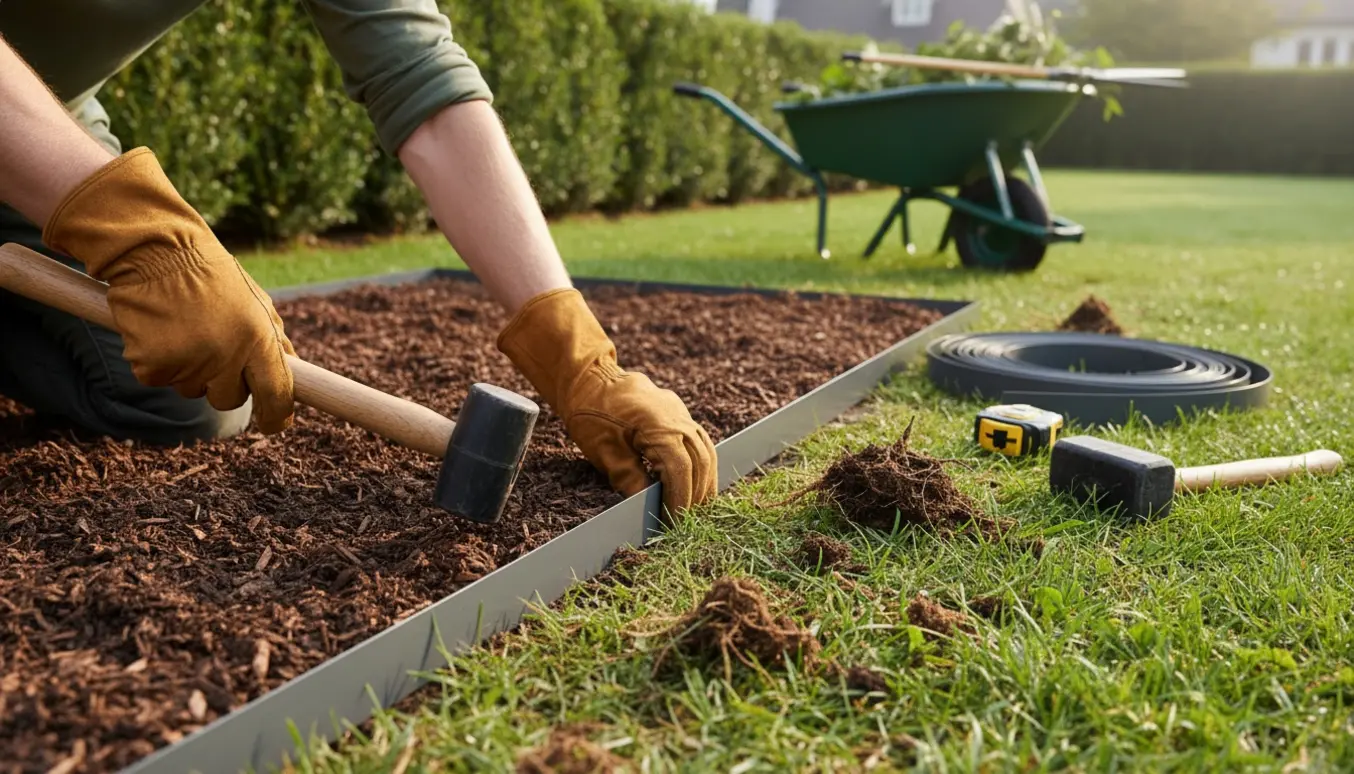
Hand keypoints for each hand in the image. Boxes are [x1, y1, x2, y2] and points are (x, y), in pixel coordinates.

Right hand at [42, 148, 296, 433]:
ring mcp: (188, 363)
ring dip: (190, 369)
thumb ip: (272, 340)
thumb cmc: (208, 275)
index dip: (276, 414)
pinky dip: (157, 362)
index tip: (275, 423)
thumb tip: (294, 374)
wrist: (153, 250)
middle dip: (224, 383)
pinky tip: (157, 329)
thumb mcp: (253, 301)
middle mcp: (226, 355)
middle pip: (231, 400)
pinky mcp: (151, 366)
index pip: (276, 394)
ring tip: (183, 327)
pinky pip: (160, 380)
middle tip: (211, 346)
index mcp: (258, 338)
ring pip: (193, 390)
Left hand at [497, 288, 716, 517]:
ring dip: (704, 481)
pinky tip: (695, 484)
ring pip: (705, 451)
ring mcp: (681, 413)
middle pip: (700, 461)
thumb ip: (630, 479)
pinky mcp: (680, 414)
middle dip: (696, 494)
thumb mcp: (604, 451)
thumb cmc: (591, 412)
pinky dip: (700, 465)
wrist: (590, 377)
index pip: (680, 468)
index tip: (675, 521)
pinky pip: (700, 442)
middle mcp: (677, 417)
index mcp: (657, 424)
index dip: (680, 498)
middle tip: (687, 521)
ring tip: (696, 508)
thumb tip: (647, 508)